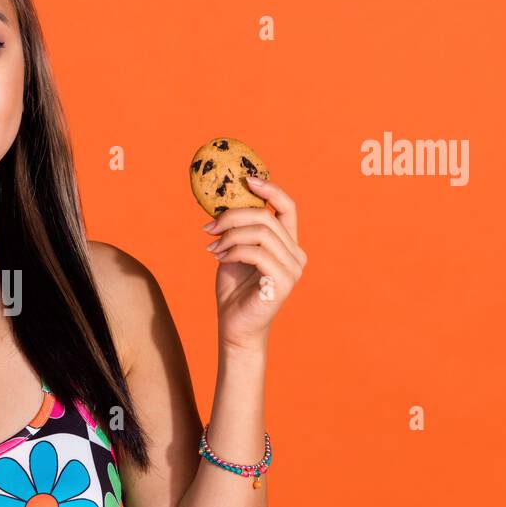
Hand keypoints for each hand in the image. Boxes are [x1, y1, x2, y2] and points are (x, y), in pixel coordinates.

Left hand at [203, 176, 307, 351]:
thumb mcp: (233, 253)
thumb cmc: (234, 291)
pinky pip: (256, 253)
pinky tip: (218, 259)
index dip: (271, 190)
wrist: (234, 327)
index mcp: (288, 244)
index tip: (247, 180)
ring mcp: (293, 269)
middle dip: (233, 217)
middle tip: (209, 227)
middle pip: (266, 218)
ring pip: (260, 233)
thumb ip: (237, 231)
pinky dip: (233, 251)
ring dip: (229, 236)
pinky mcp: (283, 282)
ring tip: (212, 248)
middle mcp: (296, 254)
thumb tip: (223, 204)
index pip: (288, 208)